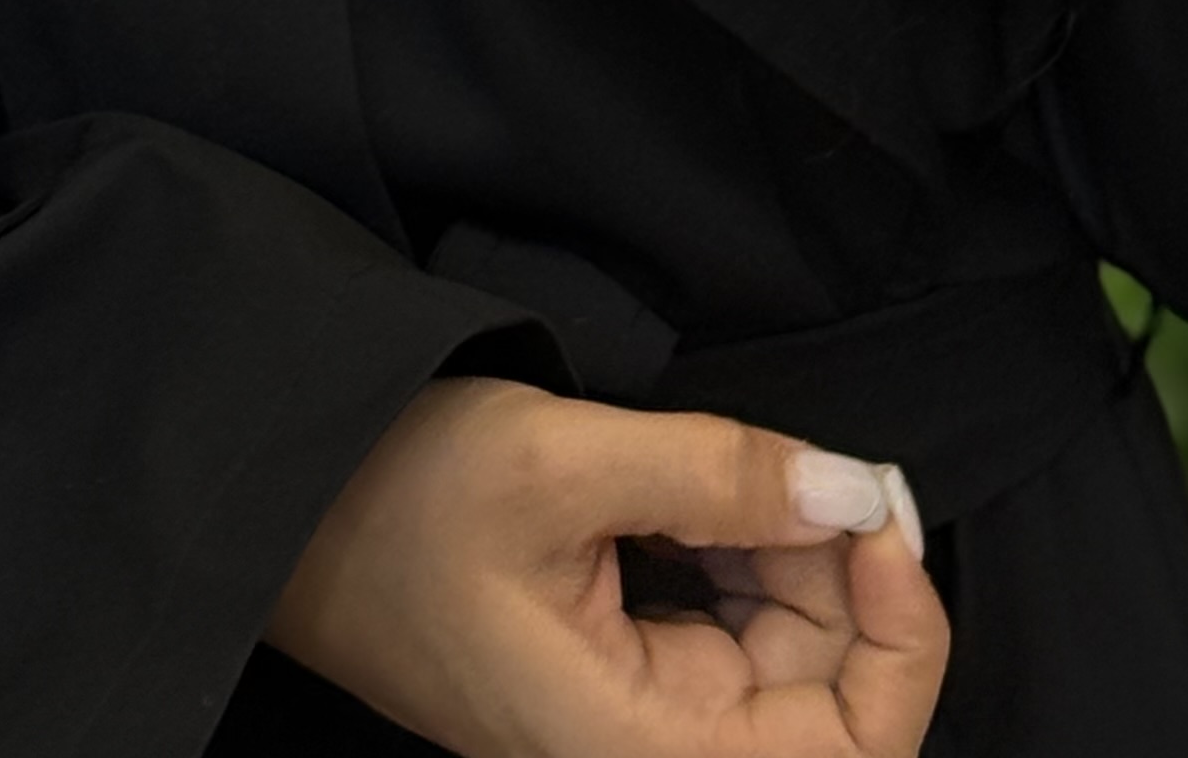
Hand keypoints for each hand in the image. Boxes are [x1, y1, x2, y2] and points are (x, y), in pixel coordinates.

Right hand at [267, 375, 948, 756]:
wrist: (288, 506)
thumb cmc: (395, 496)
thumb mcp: (561, 459)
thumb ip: (719, 476)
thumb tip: (852, 491)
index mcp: (634, 754)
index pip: (847, 754)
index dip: (899, 639)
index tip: (877, 515)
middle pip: (829, 697)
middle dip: (834, 569)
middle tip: (791, 461)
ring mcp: (637, 723)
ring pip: (787, 654)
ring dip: (787, 552)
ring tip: (713, 469)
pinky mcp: (625, 677)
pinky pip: (732, 627)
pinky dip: (743, 550)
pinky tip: (696, 492)